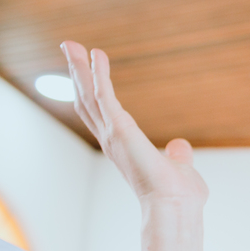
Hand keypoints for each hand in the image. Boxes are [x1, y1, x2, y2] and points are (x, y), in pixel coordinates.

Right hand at [61, 41, 207, 206]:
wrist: (176, 206)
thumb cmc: (178, 195)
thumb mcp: (178, 167)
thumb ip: (177, 155)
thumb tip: (180, 146)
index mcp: (122, 148)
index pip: (100, 115)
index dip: (91, 92)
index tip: (85, 71)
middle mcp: (111, 140)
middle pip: (86, 100)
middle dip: (77, 74)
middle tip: (69, 48)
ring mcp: (113, 134)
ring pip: (89, 94)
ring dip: (79, 68)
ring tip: (71, 44)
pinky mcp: (120, 129)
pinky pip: (105, 95)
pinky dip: (100, 73)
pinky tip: (97, 54)